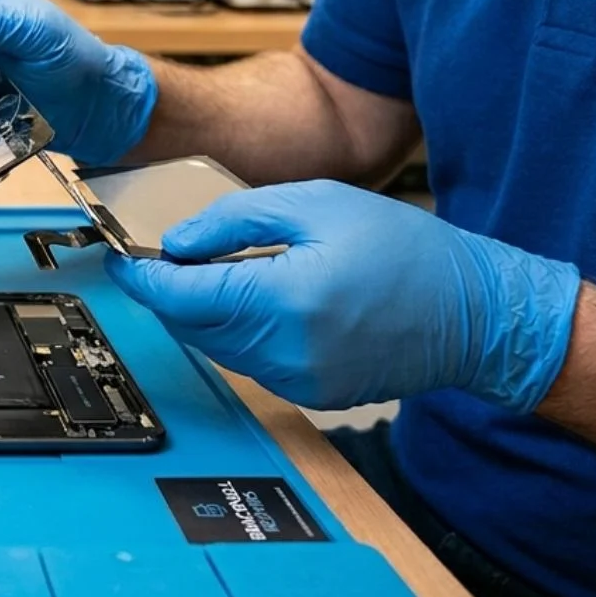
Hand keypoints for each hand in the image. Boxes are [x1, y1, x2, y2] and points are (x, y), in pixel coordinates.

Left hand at [103, 180, 582, 411]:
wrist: (476, 313)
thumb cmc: (408, 251)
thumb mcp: (316, 203)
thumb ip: (235, 220)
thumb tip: (178, 244)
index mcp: (282, 301)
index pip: (180, 297)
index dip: (140, 277)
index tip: (118, 258)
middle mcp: (284, 352)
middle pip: (191, 324)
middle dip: (168, 291)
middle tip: (159, 255)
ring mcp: (297, 381)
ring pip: (217, 345)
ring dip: (203, 310)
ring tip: (216, 269)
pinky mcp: (311, 393)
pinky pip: (250, 361)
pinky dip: (238, 329)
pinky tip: (257, 297)